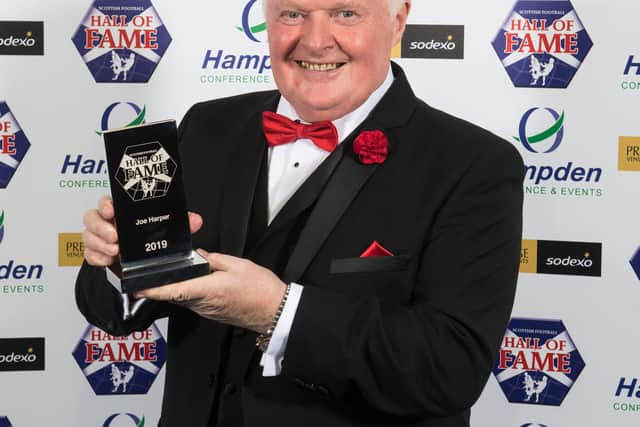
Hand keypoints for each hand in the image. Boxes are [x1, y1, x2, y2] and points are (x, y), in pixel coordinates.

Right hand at [82, 195, 203, 266]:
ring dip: (98, 244)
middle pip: (91, 217)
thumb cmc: (153, 237)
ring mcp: (101, 238)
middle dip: (100, 227)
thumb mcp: (168, 229)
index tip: (111, 210)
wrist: (148, 258)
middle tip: (115, 237)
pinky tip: (107, 261)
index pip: (107, 201)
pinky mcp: (98, 253)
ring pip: (88, 236)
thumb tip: (195, 220)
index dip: (105, 204)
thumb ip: (180, 223)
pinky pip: (89, 255)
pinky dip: (96, 258)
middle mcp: (108, 222)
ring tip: (114, 251)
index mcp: (123, 211)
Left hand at [135, 251, 286, 332]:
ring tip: (164, 272)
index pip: (174, 290)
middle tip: (144, 271)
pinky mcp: (210, 312)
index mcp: (209, 289)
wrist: (275, 312)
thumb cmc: (261, 289)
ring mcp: (206, 310)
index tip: (135, 285)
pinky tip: (188, 279)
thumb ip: (214, 259)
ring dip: (171, 287)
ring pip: (181, 297)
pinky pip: (191, 300)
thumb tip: (198, 255)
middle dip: (157, 284)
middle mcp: (203, 303)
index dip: (152, 288)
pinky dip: (185, 290)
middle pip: (173, 293)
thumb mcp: (239, 265)